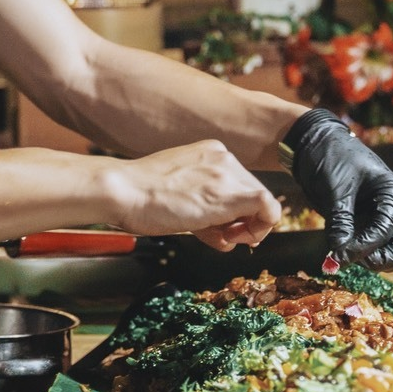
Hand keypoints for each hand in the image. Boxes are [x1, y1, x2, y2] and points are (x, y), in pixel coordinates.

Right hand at [109, 140, 281, 249]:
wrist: (123, 190)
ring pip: (263, 203)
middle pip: (252, 193)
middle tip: (222, 238)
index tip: (222, 228)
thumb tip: (227, 236)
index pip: (238, 185)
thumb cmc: (139, 196)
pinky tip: (234, 238)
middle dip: (242, 221)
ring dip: (247, 228)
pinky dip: (262, 227)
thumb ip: (206, 211)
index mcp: (210, 153)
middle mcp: (223, 158)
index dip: (236, 212)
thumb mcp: (178, 195)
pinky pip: (269, 209)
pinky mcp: (228, 194)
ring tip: (219, 238)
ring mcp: (226, 174)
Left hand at [282, 108, 392, 270]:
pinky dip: (356, 254)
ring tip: (340, 252)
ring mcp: (379, 219)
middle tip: (349, 258)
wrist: (314, 144)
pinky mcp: (364, 225)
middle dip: (379, 260)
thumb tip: (339, 255)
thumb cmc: (330, 157)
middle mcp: (392, 209)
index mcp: (392, 194)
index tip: (339, 256)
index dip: (364, 247)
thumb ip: (340, 221)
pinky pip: (369, 249)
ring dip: (368, 259)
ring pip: (389, 254)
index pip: (386, 231)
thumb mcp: (336, 187)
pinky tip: (335, 249)